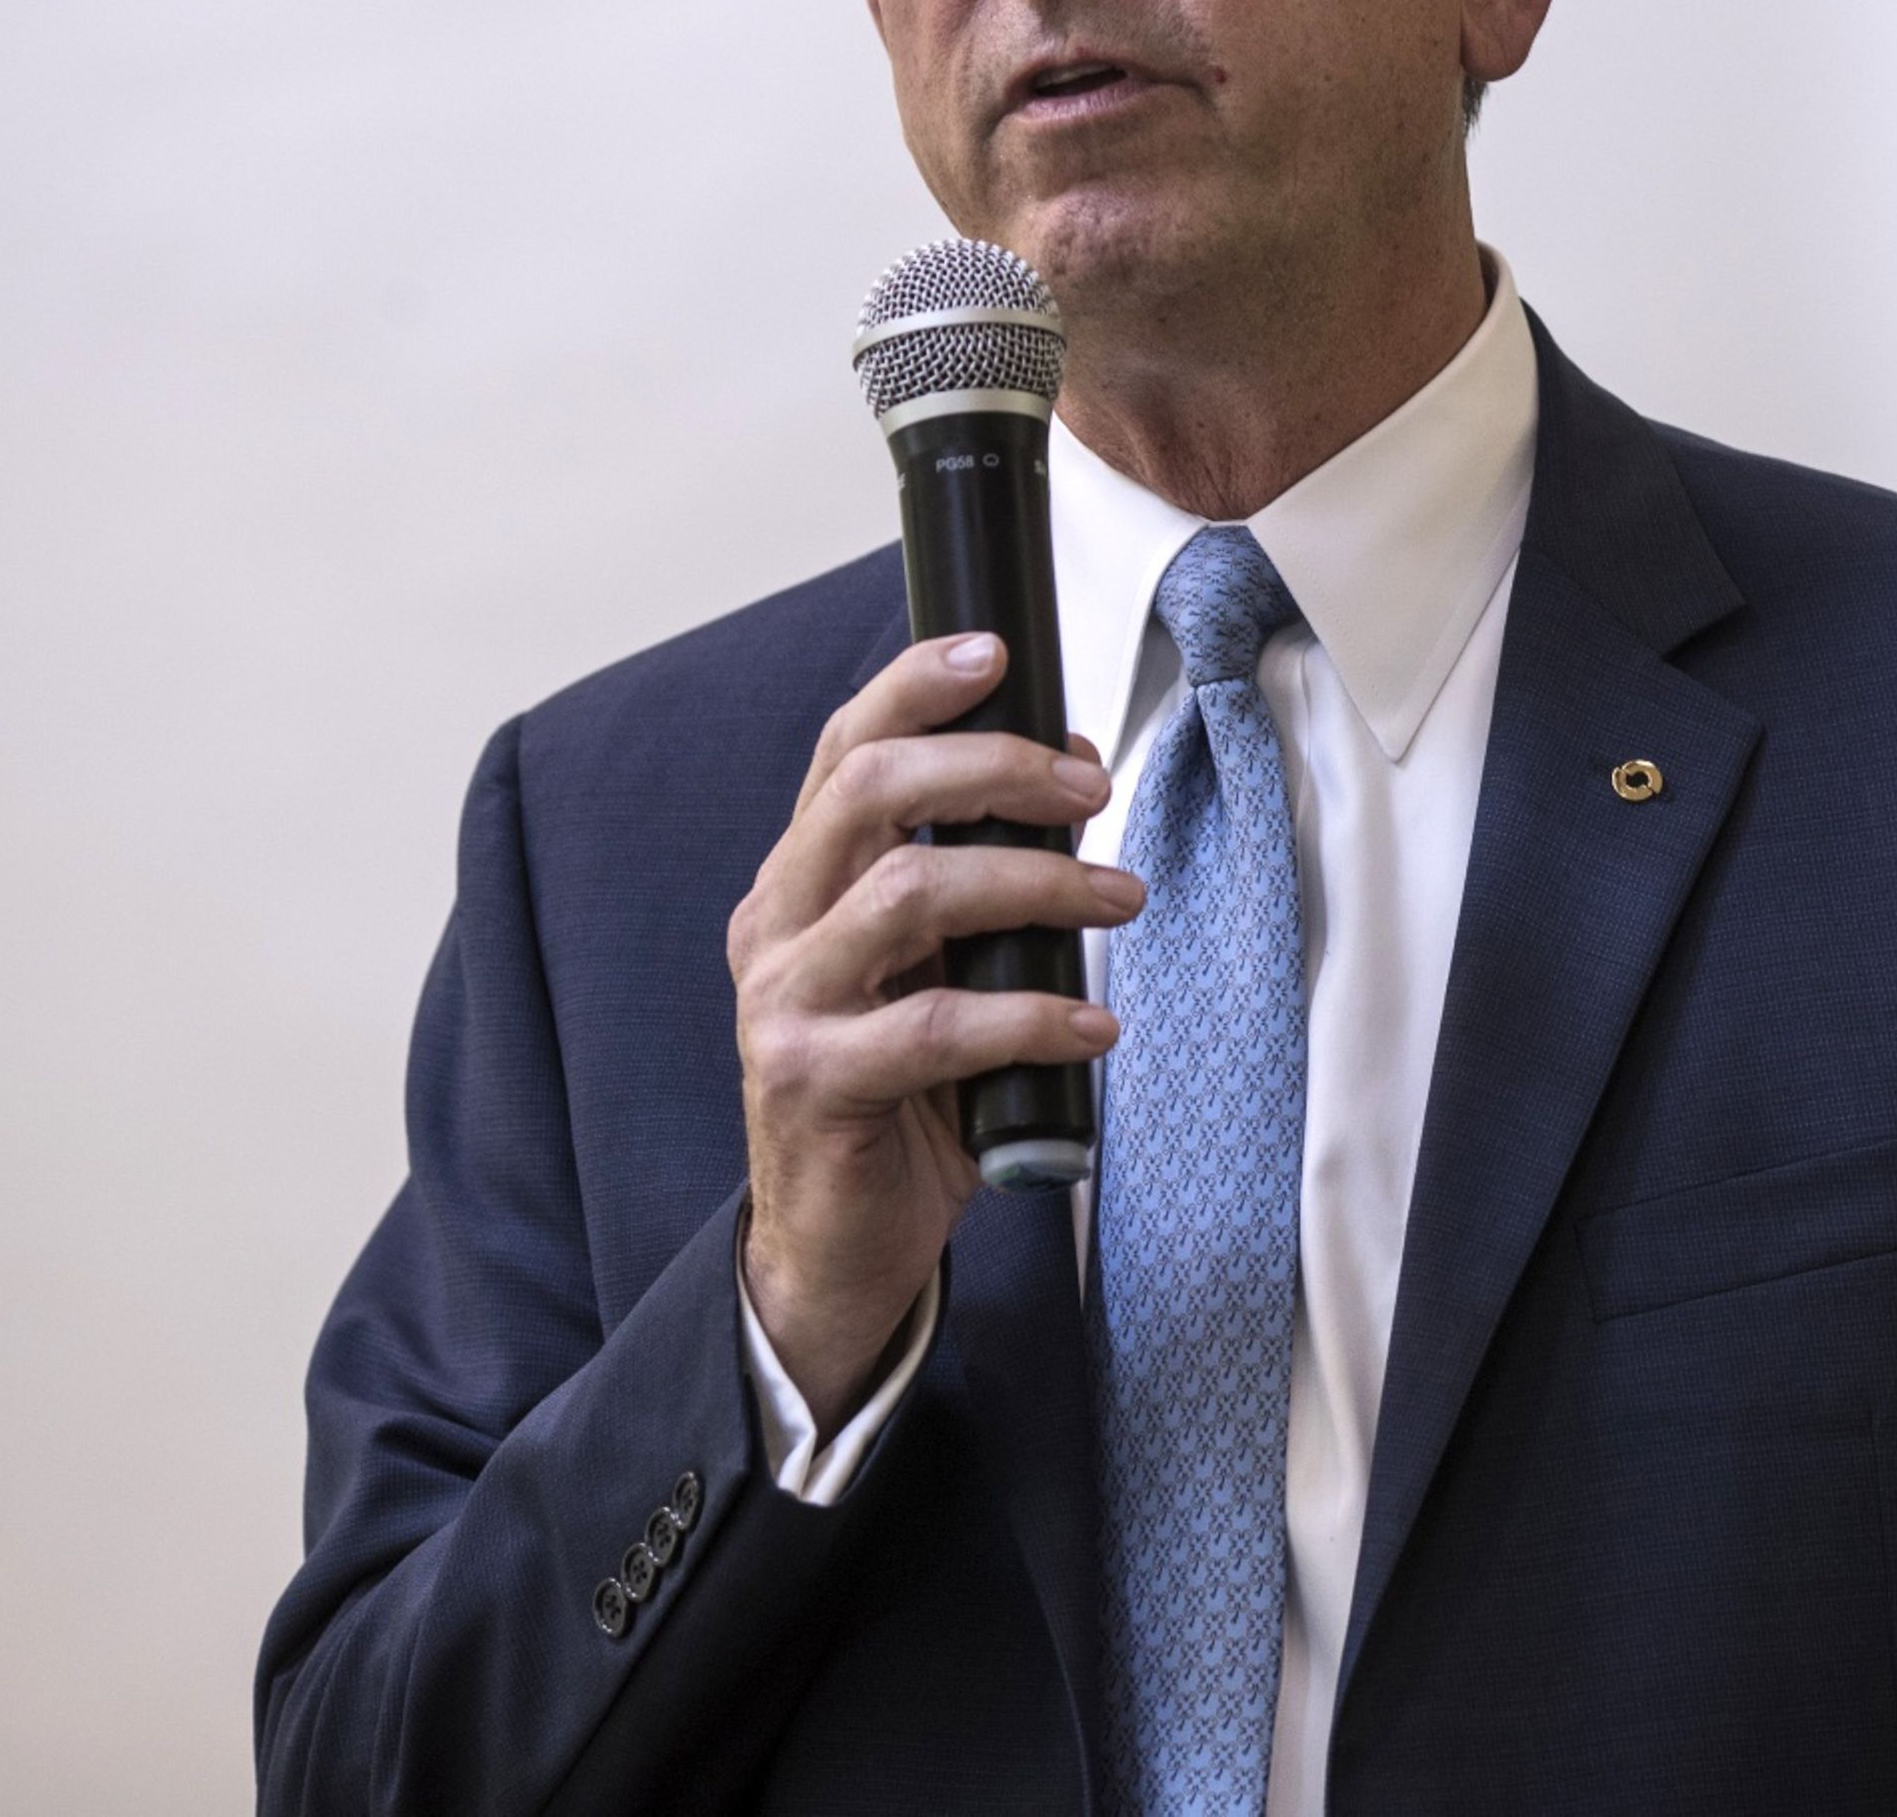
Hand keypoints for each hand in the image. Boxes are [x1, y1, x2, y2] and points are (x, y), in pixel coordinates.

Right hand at [732, 633, 1140, 1430]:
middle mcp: (775, 926)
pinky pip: (933, 1027)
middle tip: (1091, 789)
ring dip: (1036, 885)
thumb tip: (1067, 780)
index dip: (914, 687)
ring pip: (908, 895)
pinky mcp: (812, 1084)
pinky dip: (1031, 1017)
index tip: (998, 654)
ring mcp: (781, 1004)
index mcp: (802, 882)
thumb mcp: (941, 967)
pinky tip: (1094, 1026)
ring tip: (1121, 899)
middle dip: (993, 768)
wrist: (840, 1241)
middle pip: (868, 792)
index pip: (843, 751)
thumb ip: (979, 883)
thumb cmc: (907, 1091)